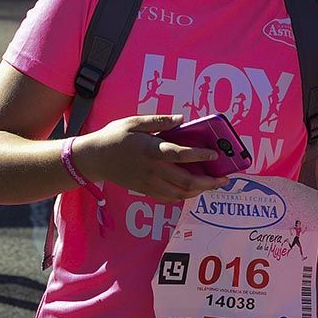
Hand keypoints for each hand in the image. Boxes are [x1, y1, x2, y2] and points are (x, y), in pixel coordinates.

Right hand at [74, 114, 227, 202]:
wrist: (92, 159)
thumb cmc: (115, 137)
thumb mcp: (135, 122)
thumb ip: (160, 121)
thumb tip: (182, 119)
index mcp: (151, 150)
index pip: (180, 155)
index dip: (199, 155)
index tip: (215, 154)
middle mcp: (152, 170)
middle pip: (186, 181)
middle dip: (209, 181)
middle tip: (224, 178)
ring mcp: (148, 183)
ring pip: (180, 193)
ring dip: (199, 191)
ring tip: (213, 184)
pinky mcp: (145, 190)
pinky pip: (168, 198)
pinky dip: (184, 196)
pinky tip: (193, 190)